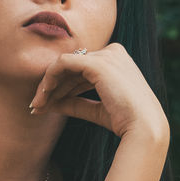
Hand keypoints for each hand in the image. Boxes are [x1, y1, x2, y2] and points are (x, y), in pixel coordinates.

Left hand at [28, 44, 169, 143]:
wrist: (143, 127)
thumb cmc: (125, 121)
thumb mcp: (96, 110)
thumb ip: (75, 103)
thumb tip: (51, 104)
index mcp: (117, 60)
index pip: (81, 70)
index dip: (62, 86)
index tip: (46, 105)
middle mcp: (112, 52)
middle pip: (71, 67)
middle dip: (51, 87)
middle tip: (36, 107)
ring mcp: (105, 55)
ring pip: (64, 65)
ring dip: (47, 87)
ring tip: (36, 107)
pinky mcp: (96, 63)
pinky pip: (62, 64)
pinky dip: (49, 79)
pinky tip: (42, 97)